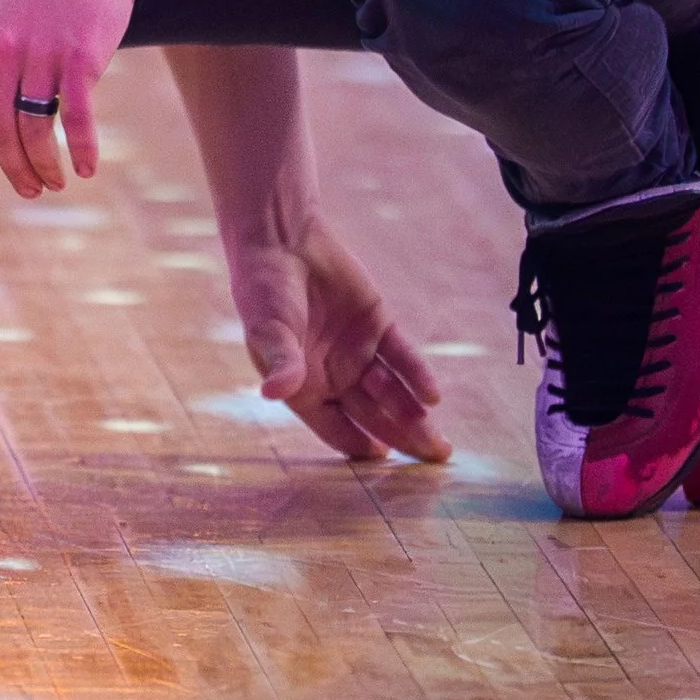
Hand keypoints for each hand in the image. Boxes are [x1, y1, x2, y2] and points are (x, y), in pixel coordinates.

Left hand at [0, 0, 136, 198]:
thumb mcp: (0, 26)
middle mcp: (2, 51)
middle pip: (0, 131)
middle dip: (15, 170)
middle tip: (31, 189)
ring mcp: (42, 54)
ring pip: (35, 131)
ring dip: (45, 166)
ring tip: (56, 181)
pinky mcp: (81, 58)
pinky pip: (77, 119)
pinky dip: (81, 150)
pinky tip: (86, 168)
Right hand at [225, 214, 451, 463]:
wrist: (282, 241)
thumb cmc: (262, 290)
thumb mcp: (268, 328)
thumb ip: (281, 360)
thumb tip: (276, 391)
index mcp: (305, 388)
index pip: (336, 426)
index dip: (357, 443)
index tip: (380, 458)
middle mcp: (335, 376)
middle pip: (373, 416)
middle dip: (400, 438)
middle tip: (429, 459)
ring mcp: (360, 352)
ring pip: (393, 392)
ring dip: (414, 415)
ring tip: (437, 441)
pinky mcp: (379, 326)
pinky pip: (403, 357)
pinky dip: (418, 375)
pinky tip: (433, 395)